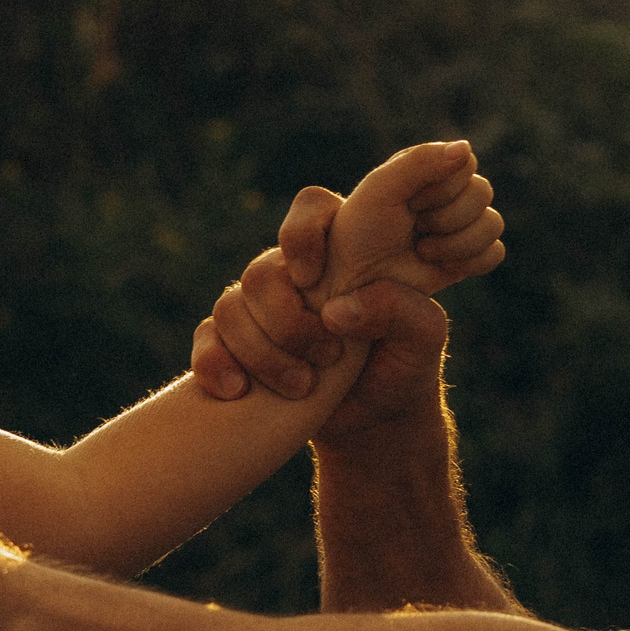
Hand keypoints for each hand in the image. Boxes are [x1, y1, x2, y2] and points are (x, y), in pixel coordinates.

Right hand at [193, 248, 452, 445]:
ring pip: (229, 309)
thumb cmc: (404, 365)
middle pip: (261, 272)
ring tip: (303, 387)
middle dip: (288, 323)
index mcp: (342, 253)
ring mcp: (260, 311)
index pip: (312, 208)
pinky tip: (237, 391)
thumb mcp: (424, 336)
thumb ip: (398, 309)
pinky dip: (214, 365)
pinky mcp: (235, 348)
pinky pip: (206, 341)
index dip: (303, 234)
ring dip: (263, 354)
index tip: (312, 279)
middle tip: (329, 356)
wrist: (376, 421)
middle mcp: (295, 274)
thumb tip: (336, 311)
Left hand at [305, 140, 503, 306]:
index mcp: (429, 168)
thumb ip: (419, 161)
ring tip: (422, 250)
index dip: (440, 188)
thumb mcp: (381, 187)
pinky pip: (495, 252)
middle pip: (482, 192)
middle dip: (445, 217)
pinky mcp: (469, 256)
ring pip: (492, 223)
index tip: (409, 204)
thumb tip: (465, 148)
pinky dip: (470, 261)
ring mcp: (461, 225)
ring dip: (455, 243)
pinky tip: (442, 265)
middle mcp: (450, 192)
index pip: (464, 164)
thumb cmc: (361, 230)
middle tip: (413, 228)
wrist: (355, 282)